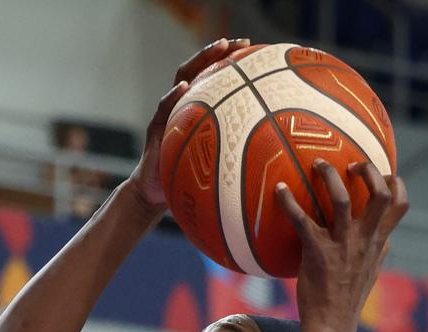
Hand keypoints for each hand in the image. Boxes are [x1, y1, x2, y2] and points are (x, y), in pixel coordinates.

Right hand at [131, 38, 250, 207]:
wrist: (154, 192)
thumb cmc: (188, 178)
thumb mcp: (215, 163)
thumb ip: (234, 153)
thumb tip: (272, 157)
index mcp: (197, 109)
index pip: (213, 77)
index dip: (230, 60)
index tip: (251, 48)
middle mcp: (184, 105)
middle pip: (200, 68)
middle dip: (218, 51)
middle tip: (240, 42)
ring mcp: (168, 113)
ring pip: (183, 77)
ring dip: (200, 60)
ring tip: (217, 48)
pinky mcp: (155, 126)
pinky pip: (164, 107)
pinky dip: (173, 95)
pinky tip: (183, 87)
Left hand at [275, 160, 408, 329]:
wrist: (330, 324)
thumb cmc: (348, 298)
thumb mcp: (372, 272)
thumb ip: (380, 251)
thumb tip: (388, 240)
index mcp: (378, 242)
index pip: (400, 205)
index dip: (395, 182)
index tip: (382, 173)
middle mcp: (364, 240)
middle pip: (379, 195)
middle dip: (368, 171)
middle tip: (351, 164)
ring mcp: (341, 245)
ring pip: (343, 200)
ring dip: (331, 177)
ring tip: (319, 164)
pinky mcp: (316, 252)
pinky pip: (302, 219)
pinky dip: (289, 201)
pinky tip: (280, 189)